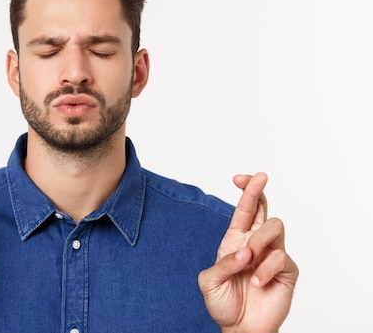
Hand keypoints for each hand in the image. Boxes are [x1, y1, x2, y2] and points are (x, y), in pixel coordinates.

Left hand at [198, 173, 298, 332]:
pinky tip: (257, 282)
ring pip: (275, 226)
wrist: (240, 327)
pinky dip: (265, 269)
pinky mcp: (286, 270)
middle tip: (259, 178)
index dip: (245, 190)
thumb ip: (222, 264)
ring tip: (248, 260)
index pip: (244, 209)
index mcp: (236, 240)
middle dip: (259, 190)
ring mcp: (272, 255)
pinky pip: (281, 257)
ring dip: (259, 240)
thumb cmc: (223, 302)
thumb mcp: (209, 281)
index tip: (240, 177)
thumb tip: (244, 252)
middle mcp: (255, 243)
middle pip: (263, 208)